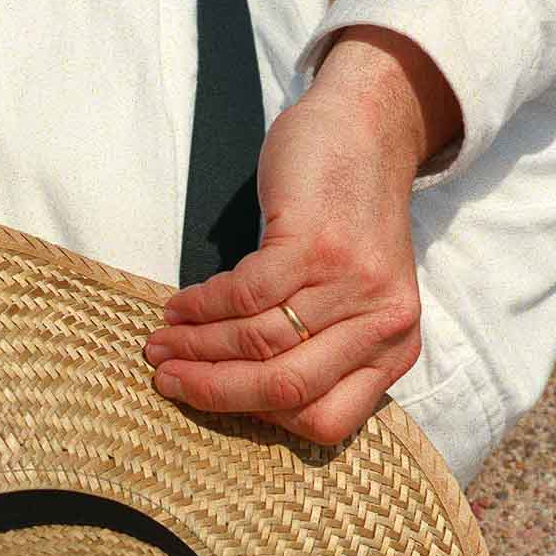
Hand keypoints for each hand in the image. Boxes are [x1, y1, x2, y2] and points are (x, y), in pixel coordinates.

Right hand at [144, 27, 461, 444]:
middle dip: (213, 390)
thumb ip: (315, 350)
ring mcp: (350, 283)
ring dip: (196, 346)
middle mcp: (381, 323)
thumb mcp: (350, 302)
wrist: (368, 134)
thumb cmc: (347, 224)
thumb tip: (233, 393)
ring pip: (257, 341)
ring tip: (160, 344)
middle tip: (166, 380)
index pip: (325, 421)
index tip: (214, 400)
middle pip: (286, 388)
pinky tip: (177, 306)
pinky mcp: (314, 244)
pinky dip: (200, 306)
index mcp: (394, 350)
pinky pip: (243, 295)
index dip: (258, 416)